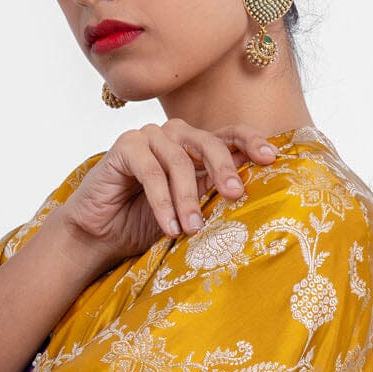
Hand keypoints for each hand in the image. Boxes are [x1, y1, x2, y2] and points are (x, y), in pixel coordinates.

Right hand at [57, 120, 281, 266]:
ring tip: (192, 229)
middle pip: (208, 141)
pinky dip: (162, 202)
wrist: (101, 236)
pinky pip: (151, 171)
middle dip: (224, 168)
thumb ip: (213, 191)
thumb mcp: (190, 209)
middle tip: (235, 195)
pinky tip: (170, 226)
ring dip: (188, 198)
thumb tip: (250, 184)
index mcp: (194, 147)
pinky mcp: (125, 147)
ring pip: (179, 160)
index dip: (251, 141)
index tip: (271, 159)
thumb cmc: (145, 223)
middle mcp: (173, 136)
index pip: (228, 135)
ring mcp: (148, 137)